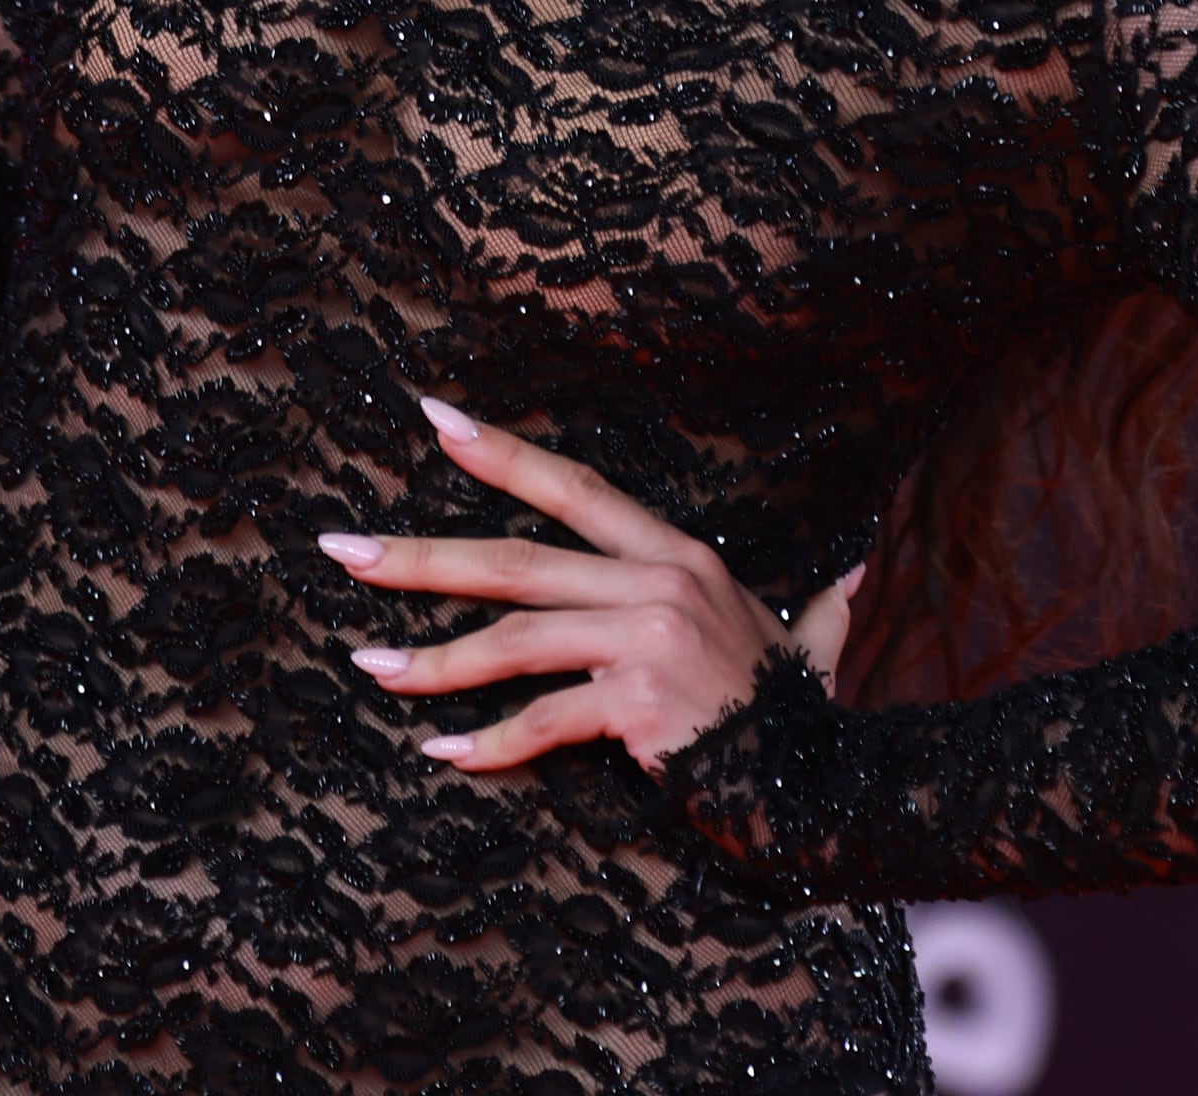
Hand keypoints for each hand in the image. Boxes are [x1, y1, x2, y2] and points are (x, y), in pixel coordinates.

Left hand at [319, 395, 860, 774]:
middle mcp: (660, 580)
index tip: (434, 418)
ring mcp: (648, 638)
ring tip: (369, 667)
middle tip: (343, 549)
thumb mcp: (781, 636)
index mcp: (676, 553)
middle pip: (516, 558)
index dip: (503, 453)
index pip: (574, 488)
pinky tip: (444, 751)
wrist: (823, 779)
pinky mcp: (640, 700)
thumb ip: (806, 603)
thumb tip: (854, 576)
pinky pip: (544, 718)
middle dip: (421, 555)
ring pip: (515, 638)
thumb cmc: (790, 709)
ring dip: (433, 657)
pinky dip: (490, 740)